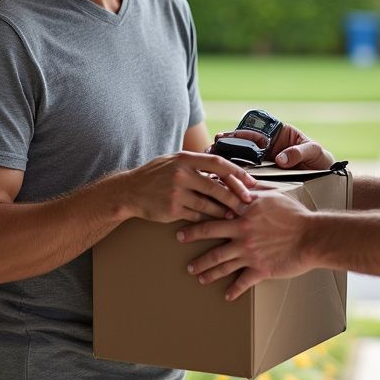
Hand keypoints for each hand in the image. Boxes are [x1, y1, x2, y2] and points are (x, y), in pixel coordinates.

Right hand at [121, 151, 256, 222]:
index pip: (218, 164)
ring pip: (208, 204)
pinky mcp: (173, 210)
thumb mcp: (174, 160)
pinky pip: (196, 216)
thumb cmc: (155, 174)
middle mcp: (181, 174)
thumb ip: (196, 163)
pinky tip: (214, 220)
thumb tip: (224, 169)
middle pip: (216, 187)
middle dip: (235, 196)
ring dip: (223, 211)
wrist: (129, 191)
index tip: (250, 181)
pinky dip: (207, 218)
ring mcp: (176, 193)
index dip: (237, 173)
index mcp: (185, 159)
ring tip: (234, 214)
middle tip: (247, 202)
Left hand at [177, 189, 313, 299]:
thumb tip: (242, 180)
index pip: (216, 208)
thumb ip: (255, 189)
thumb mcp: (274, 195)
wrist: (312, 236)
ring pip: (219, 262)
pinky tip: (226, 295)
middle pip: (209, 234)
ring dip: (205, 269)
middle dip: (191, 236)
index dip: (199, 208)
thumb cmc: (296, 214)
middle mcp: (242, 231)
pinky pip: (241, 282)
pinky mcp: (259, 269)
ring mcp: (249, 252)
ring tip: (196, 274)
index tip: (187, 208)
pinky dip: (232, 290)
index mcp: (245, 212)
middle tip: (179, 239)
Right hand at [210, 122, 334, 169]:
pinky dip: (236, 179)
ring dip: (226, 165)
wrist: (329, 180)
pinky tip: (222, 184)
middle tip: (209, 152)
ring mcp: (264, 163)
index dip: (237, 134)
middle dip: (225, 148)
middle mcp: (267, 148)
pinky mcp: (264, 177)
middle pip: (242, 146)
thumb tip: (281, 159)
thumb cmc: (321, 160)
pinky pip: (248, 176)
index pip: (254, 132)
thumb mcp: (314, 152)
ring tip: (209, 169)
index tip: (223, 137)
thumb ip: (298, 152)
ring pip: (241, 162)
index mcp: (277, 135)